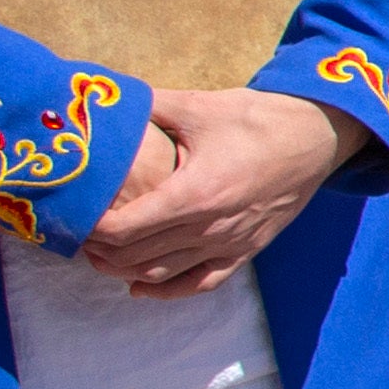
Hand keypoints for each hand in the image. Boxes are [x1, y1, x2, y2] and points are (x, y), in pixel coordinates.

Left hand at [79, 87, 369, 296]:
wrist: (316, 137)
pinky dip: (166, 290)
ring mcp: (230, 243)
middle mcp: (210, 227)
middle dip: (99, 250)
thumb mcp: (197, 106)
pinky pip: (200, 283)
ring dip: (124, 270)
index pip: (123, 228)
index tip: (72, 216)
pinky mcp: (246, 251)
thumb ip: (145, 107)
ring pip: (162, 273)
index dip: (90, 227)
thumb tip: (101, 98)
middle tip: (77, 235)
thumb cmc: (256, 119)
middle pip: (135, 255)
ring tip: (100, 255)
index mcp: (193, 193)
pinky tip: (140, 286)